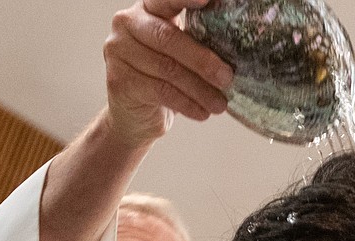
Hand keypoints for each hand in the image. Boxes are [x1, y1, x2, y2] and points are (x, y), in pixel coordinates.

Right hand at [103, 0, 233, 146]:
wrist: (134, 115)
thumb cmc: (164, 78)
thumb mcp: (180, 53)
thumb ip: (196, 39)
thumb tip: (236, 44)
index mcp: (146, 9)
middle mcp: (126, 23)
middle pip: (169, 38)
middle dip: (203, 61)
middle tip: (228, 78)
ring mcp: (118, 51)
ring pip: (168, 69)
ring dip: (200, 89)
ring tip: (220, 104)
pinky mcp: (120, 80)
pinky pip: (161, 91)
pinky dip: (186, 103)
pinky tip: (202, 113)